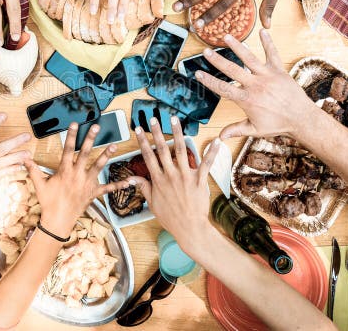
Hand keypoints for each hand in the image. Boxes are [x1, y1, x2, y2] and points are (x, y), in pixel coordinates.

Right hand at [25, 123, 130, 236]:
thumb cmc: (48, 202)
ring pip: (98, 166)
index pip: (68, 149)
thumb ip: (32, 170)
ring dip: (106, 155)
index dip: (71, 136)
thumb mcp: (39, 185)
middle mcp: (77, 175)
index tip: (75, 124)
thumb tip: (24, 158)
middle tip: (96, 128)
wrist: (58, 220)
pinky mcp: (93, 193)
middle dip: (91, 139)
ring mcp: (86, 183)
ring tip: (114, 145)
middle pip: (85, 153)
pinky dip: (118, 185)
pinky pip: (107, 188)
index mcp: (64, 171)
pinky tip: (129, 181)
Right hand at [129, 118, 217, 247]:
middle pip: (162, 149)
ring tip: (174, 120)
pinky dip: (212, 152)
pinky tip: (216, 141)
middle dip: (157, 132)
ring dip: (177, 133)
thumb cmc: (171, 218)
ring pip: (180, 150)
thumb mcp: (152, 204)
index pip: (148, 157)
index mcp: (158, 180)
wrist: (189, 228)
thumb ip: (144, 187)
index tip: (138, 130)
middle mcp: (170, 175)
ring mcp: (185, 177)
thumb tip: (132, 178)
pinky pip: (206, 163)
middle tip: (154, 119)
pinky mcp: (199, 180)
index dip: (142, 142)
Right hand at [195, 29, 314, 138]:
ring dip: (237, 47)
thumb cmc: (278, 124)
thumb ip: (236, 130)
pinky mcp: (279, 70)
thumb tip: (219, 137)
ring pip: (249, 58)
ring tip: (226, 37)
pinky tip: (262, 31)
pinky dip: (268, 42)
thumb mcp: (254, 129)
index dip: (209, 81)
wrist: (300, 118)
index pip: (223, 88)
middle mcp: (255, 85)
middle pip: (232, 70)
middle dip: (217, 60)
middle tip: (206, 51)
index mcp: (247, 99)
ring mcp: (267, 76)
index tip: (198, 73)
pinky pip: (272, 53)